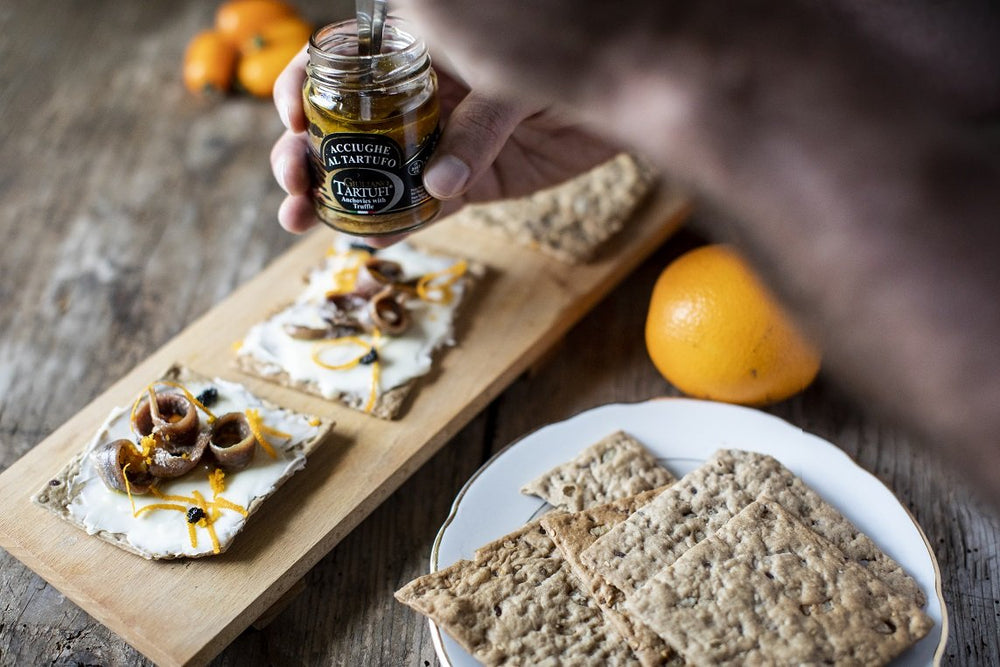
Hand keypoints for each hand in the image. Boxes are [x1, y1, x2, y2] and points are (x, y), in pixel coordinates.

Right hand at [269, 47, 617, 245]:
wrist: (624, 95)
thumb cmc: (564, 64)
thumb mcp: (512, 83)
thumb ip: (476, 127)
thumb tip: (438, 186)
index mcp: (416, 52)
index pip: (341, 64)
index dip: (302, 88)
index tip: (289, 118)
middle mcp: (418, 99)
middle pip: (344, 127)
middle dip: (306, 153)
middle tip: (292, 183)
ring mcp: (441, 144)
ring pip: (376, 174)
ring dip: (336, 197)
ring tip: (300, 219)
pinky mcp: (471, 183)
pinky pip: (426, 207)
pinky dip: (396, 225)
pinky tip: (368, 239)